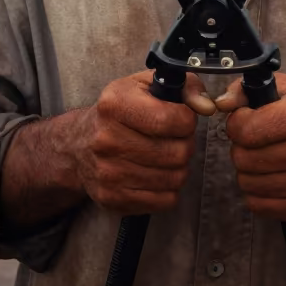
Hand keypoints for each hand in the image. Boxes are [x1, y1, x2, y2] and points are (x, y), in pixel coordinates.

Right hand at [75, 70, 215, 214]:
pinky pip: (164, 200)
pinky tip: (156, 173)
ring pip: (174, 178)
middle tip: (174, 138)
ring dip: (178, 167)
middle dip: (185, 144)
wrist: (79, 144)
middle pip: (177, 153)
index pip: (171, 120)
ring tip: (165, 154)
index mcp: (115, 104)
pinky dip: (168, 188)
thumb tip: (207, 106)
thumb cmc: (120, 110)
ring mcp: (108, 172)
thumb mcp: (146, 85)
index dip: (187, 120)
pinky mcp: (112, 198)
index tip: (181, 117)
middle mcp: (107, 139)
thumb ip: (184, 87)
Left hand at [215, 73, 285, 227]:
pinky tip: (273, 178)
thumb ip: (252, 89)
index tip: (247, 120)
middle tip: (258, 141)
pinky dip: (258, 192)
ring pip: (246, 182)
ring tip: (267, 159)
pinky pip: (257, 205)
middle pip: (242, 157)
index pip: (245, 128)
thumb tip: (221, 102)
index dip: (238, 122)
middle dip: (243, 147)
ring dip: (249, 170)